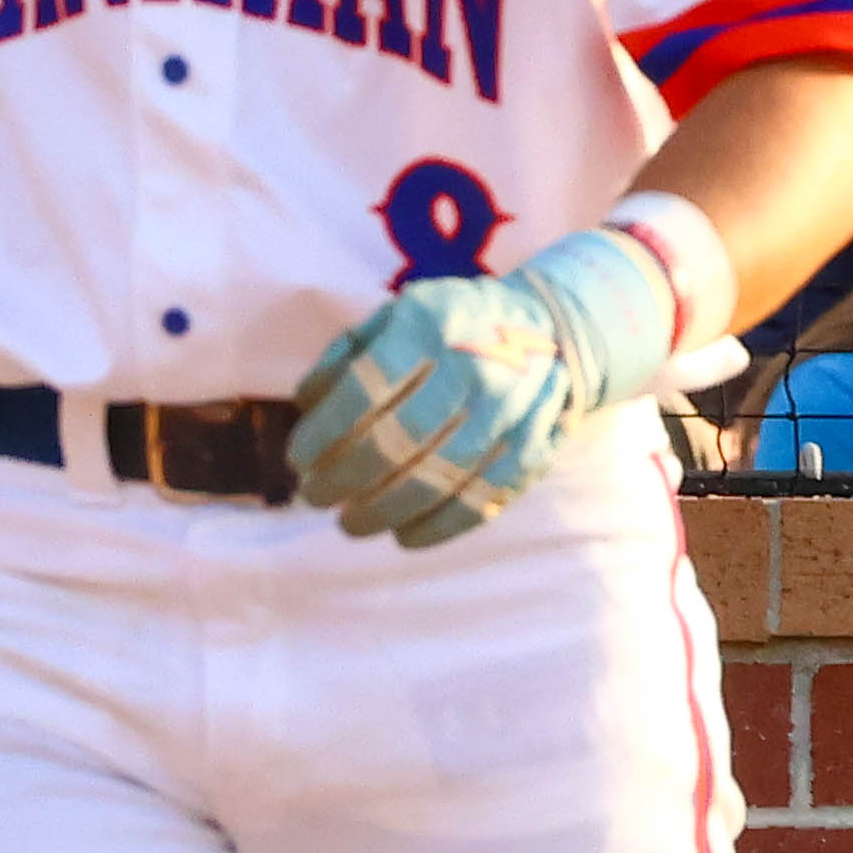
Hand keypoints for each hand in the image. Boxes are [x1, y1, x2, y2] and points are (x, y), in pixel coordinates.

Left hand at [289, 227, 675, 550]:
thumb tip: (304, 404)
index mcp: (430, 325)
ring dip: (383, 511)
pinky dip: (437, 527)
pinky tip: (404, 536)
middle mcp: (473, 365)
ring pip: (437, 480)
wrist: (554, 327)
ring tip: (351, 523)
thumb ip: (347, 354)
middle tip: (316, 498)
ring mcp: (509, 411)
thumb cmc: (453, 326)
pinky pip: (482, 501)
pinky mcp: (533, 448)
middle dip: (344, 479)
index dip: (324, 435)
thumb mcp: (396, 315)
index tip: (298, 460)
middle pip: (397, 443)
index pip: (365, 391)